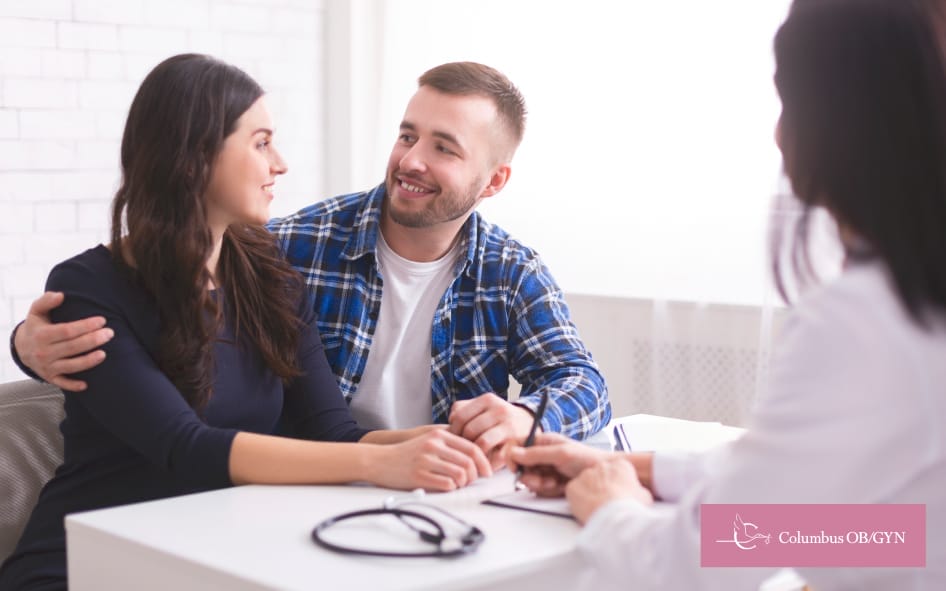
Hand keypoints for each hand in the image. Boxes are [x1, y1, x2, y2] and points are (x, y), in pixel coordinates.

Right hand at [14, 292, 112, 390]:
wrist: (21, 348)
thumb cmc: (36, 326)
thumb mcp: (36, 311)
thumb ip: (46, 301)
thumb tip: (60, 295)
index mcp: (42, 335)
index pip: (67, 331)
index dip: (85, 326)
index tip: (102, 320)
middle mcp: (44, 352)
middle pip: (72, 347)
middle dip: (93, 340)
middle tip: (110, 333)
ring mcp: (47, 367)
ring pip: (71, 366)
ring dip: (88, 361)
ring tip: (104, 354)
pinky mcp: (50, 378)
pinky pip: (62, 383)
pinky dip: (73, 385)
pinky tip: (87, 385)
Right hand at [374, 428, 492, 491]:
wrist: (379, 461)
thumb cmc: (407, 453)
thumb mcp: (428, 441)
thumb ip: (449, 444)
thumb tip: (476, 455)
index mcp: (438, 435)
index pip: (471, 447)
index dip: (483, 461)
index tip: (487, 471)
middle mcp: (433, 445)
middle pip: (468, 462)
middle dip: (475, 475)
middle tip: (472, 481)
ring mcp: (426, 460)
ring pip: (460, 474)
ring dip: (463, 483)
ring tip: (458, 484)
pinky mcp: (419, 476)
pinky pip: (446, 484)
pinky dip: (452, 488)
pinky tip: (446, 487)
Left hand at [448, 393, 534, 467]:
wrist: (530, 422)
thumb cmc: (500, 418)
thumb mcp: (484, 407)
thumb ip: (464, 410)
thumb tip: (449, 424)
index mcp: (487, 400)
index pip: (460, 416)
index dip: (453, 431)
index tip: (454, 439)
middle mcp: (499, 410)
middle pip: (469, 430)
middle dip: (463, 443)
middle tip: (463, 451)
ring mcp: (509, 426)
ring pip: (481, 443)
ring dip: (475, 454)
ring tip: (474, 457)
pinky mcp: (516, 442)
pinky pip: (496, 456)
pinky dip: (488, 462)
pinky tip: (486, 462)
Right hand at [505, 432, 610, 496]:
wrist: (603, 475)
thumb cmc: (588, 458)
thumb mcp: (561, 453)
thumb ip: (536, 454)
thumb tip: (515, 453)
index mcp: (543, 442)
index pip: (518, 445)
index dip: (512, 456)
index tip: (514, 467)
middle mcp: (543, 455)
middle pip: (521, 466)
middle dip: (530, 475)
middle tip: (541, 479)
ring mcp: (546, 469)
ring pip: (529, 480)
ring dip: (540, 484)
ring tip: (553, 482)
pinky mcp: (551, 483)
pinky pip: (540, 489)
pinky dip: (548, 490)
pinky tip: (559, 487)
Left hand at [565, 457, 653, 523]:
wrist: (614, 517)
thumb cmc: (630, 507)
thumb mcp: (645, 497)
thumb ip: (638, 491)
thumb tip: (639, 494)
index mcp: (621, 466)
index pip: (617, 471)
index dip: (618, 484)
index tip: (619, 494)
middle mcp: (602, 466)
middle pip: (600, 475)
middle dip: (602, 487)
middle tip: (606, 503)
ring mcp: (585, 475)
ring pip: (585, 483)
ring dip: (589, 494)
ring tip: (597, 509)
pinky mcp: (573, 486)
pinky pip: (573, 492)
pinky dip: (577, 500)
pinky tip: (586, 510)